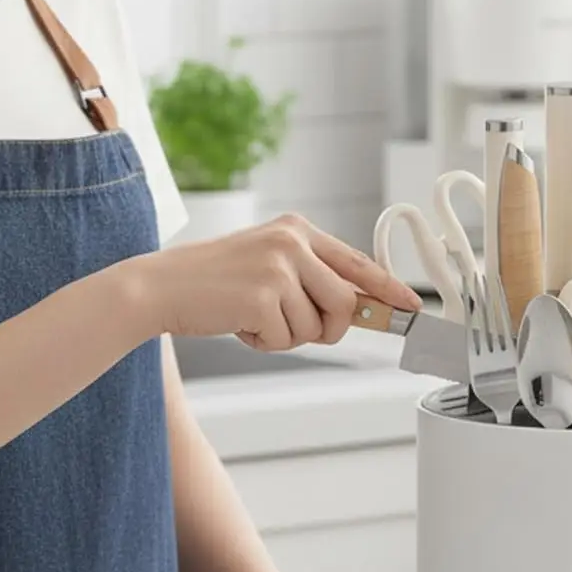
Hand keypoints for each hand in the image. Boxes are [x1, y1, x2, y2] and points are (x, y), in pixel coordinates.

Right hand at [129, 212, 420, 351]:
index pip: (358, 262)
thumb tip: (358, 310)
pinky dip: (265, 343)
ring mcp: (278, 266)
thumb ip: (311, 279)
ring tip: (254, 319)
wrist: (159, 287)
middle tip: (295, 329)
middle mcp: (292, 241)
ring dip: (289, 336)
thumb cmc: (211, 282)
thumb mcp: (267, 266)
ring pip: (318, 326)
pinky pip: (287, 338)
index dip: (388, 289)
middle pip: (347, 302)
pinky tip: (239, 324)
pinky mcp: (263, 295)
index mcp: (296, 229)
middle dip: (330, 329)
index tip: (412, 308)